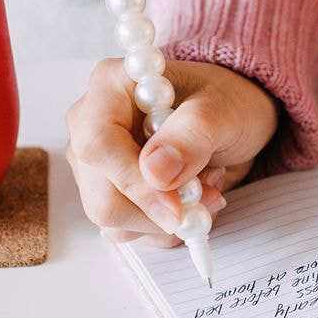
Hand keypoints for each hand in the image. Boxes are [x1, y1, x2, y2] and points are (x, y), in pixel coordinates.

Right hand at [66, 58, 277, 244]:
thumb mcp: (222, 110)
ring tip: (204, 183)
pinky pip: (132, 230)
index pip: (97, 144)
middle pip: (102, 196)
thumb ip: (192, 135)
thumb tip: (155, 172)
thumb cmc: (222, 101)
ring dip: (171, 217)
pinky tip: (191, 195)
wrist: (227, 118)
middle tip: (209, 194)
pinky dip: (169, 225)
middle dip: (161, 209)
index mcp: (109, 87)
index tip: (178, 206)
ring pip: (116, 221)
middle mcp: (90, 126)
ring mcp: (96, 165)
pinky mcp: (110, 192)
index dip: (135, 182)